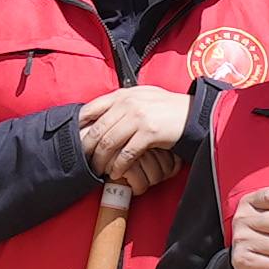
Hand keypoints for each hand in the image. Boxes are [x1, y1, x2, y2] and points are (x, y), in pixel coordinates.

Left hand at [79, 84, 193, 184]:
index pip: (91, 109)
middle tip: (85, 162)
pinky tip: (116, 173)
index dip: (80, 127)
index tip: (75, 141)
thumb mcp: (142, 97)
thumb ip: (122, 103)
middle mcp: (128, 103)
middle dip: (88, 149)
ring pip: (109, 143)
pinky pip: (126, 153)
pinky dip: (118, 166)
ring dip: (101, 160)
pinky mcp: (149, 132)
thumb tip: (100, 115)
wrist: (193, 113)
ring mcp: (138, 117)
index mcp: (123, 94)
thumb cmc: (167, 108)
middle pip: (97, 130)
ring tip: (99, 170)